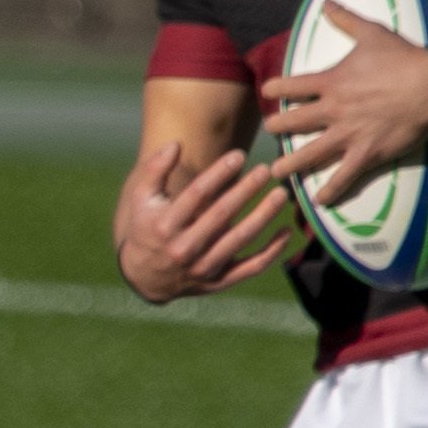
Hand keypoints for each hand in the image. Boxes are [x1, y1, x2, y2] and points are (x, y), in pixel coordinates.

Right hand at [112, 138, 296, 303]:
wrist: (146, 278)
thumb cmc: (146, 229)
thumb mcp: (141, 200)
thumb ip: (155, 170)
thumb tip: (175, 144)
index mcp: (165, 226)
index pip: (196, 194)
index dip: (219, 173)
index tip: (239, 155)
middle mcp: (184, 249)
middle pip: (221, 215)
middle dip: (245, 190)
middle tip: (265, 170)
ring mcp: (203, 268)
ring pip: (240, 240)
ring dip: (263, 216)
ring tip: (281, 194)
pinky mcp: (219, 282)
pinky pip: (251, 268)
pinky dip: (271, 252)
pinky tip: (286, 231)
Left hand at [259, 14, 427, 202]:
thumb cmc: (403, 58)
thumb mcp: (372, 33)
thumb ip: (345, 19)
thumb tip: (327, 2)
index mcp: (331, 82)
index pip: (291, 87)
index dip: (275, 90)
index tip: (266, 93)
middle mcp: (333, 110)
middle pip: (293, 123)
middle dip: (277, 129)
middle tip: (269, 133)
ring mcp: (348, 134)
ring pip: (309, 154)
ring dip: (290, 165)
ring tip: (274, 174)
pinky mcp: (367, 153)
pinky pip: (344, 176)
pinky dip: (331, 190)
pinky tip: (319, 201)